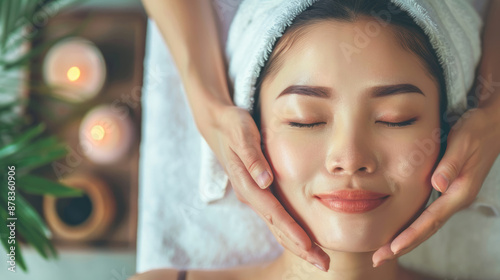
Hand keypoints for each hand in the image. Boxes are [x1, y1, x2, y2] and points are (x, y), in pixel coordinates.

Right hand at [202, 104, 329, 270]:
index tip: (310, 247)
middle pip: (277, 227)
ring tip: (319, 258)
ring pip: (277, 226)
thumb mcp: (242, 134)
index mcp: (247, 185)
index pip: (273, 213)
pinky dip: (291, 231)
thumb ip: (253, 157)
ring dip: (298, 244)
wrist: (219, 124)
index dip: (292, 231)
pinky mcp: (259, 192)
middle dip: (301, 247)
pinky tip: (304, 239)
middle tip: (324, 264)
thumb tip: (265, 181)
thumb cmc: (234, 126)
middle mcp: (250, 195)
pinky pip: (276, 218)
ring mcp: (254, 196)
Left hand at [372, 107, 499, 266]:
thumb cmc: (476, 129)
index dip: (411, 235)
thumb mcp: (463, 141)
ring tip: (384, 251)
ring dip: (406, 238)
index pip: (430, 220)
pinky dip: (413, 225)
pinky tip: (400, 229)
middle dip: (402, 245)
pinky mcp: (447, 189)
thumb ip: (450, 164)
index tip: (392, 249)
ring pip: (426, 224)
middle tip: (378, 259)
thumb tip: (437, 185)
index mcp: (459, 191)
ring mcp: (451, 195)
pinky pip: (428, 213)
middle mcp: (455, 198)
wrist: (491, 123)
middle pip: (426, 229)